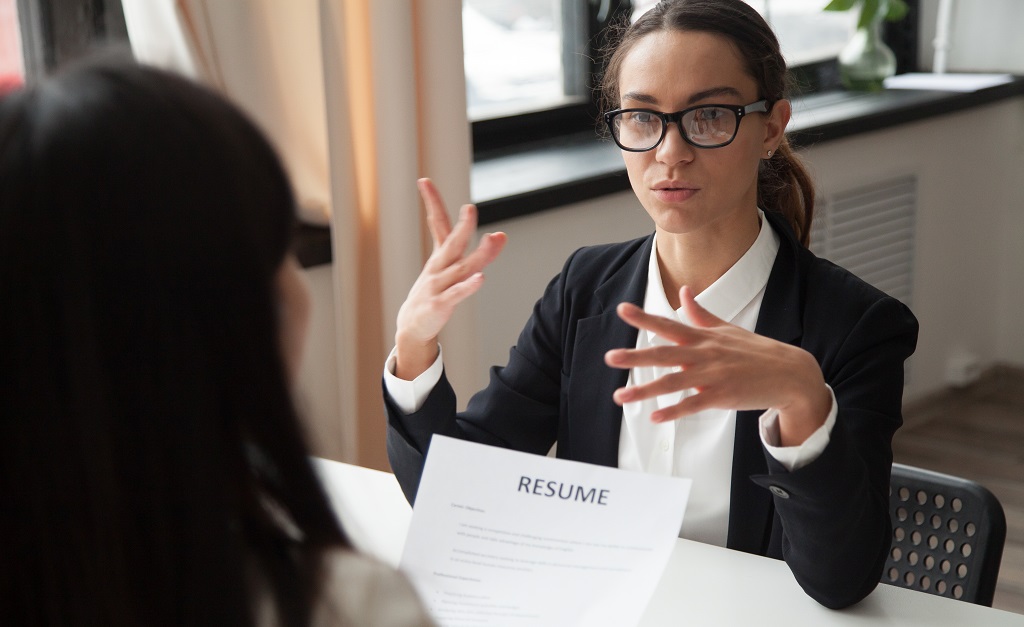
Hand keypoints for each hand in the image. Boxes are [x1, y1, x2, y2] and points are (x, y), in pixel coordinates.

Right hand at [394, 178, 506, 379]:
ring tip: (493, 239)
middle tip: (470, 208)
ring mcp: (438, 286)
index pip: (436, 224)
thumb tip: (500, 235)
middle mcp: (438, 267)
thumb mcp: (450, 269)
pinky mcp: (440, 304)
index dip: (431, 202)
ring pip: (461, 268)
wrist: (412, 326)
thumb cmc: (433, 293)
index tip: (423, 181)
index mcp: (439, 256)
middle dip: (462, 226)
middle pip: (452, 243)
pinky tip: (481, 278)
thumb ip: (475, 252)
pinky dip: (468, 286)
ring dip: (478, 254)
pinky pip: (456, 294)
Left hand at [604, 286, 830, 445]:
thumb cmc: (756, 350)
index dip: (644, 318)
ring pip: (673, 382)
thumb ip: (700, 313)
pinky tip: (655, 417)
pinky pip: (693, 405)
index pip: (668, 324)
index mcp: (703, 337)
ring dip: (645, 390)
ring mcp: (713, 376)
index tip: (622, 310)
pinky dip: (674, 411)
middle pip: (664, 354)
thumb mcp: (726, 329)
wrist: (789, 373)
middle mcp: (704, 354)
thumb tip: (684, 292)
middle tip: (610, 357)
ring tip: (620, 396)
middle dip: (635, 356)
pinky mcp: (722, 397)